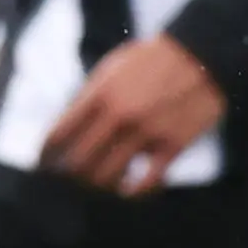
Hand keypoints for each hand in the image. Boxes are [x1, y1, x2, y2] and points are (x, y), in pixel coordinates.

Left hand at [38, 32, 226, 195]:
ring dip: (99, 187)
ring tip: (100, 187)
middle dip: (68, 178)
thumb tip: (68, 126)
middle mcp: (118, 116)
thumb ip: (89, 96)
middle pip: (78, 164)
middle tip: (69, 182)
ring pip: (108, 178)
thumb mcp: (112, 67)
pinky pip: (146, 183)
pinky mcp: (172, 145)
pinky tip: (130, 191)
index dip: (45, 156)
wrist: (204, 53)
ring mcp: (145, 132)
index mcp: (99, 94)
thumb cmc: (153, 59)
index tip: (44, 165)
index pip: (58, 134)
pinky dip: (134, 193)